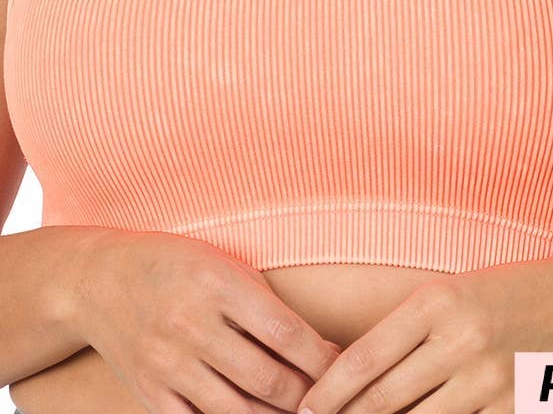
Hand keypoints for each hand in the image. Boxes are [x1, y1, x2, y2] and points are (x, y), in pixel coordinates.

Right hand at [71, 228, 340, 413]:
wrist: (99, 280)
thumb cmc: (175, 265)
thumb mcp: (222, 264)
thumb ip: (265, 304)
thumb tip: (319, 349)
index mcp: (218, 284)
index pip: (286, 333)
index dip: (322, 359)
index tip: (343, 366)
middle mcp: (193, 325)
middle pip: (269, 380)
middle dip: (308, 397)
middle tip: (329, 400)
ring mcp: (169, 364)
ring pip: (239, 413)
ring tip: (296, 412)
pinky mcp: (150, 393)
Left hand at [297, 255, 552, 413]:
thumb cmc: (511, 293)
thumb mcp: (454, 293)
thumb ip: (410, 330)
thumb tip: (359, 372)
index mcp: (435, 302)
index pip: (363, 359)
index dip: (327, 393)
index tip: (304, 410)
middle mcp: (458, 341)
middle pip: (382, 401)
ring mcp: (488, 381)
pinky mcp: (513, 410)